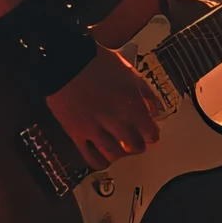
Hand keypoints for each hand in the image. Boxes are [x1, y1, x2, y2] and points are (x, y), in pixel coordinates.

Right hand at [47, 44, 161, 166]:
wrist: (65, 60)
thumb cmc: (99, 62)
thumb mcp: (129, 71)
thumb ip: (146, 92)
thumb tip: (157, 109)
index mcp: (131, 104)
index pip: (150, 133)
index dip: (152, 135)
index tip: (150, 134)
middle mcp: (115, 120)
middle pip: (134, 146)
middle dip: (138, 146)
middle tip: (137, 143)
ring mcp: (95, 129)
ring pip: (115, 154)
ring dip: (121, 154)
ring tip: (121, 149)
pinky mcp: (76, 133)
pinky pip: (90, 156)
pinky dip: (100, 162)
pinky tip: (104, 159)